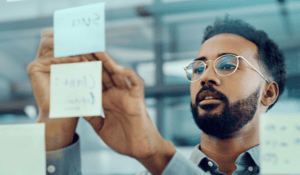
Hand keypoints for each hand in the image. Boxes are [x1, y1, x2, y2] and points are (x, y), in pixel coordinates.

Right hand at [27, 29, 96, 150]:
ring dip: (69, 45)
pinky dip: (66, 57)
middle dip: (69, 36)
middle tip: (86, 38)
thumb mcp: (81, 72)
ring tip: (84, 50)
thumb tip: (94, 42)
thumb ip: (83, 57)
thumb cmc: (76, 95)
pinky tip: (78, 61)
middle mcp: (44, 56)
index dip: (73, 34)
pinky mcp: (34, 68)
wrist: (64, 114)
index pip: (60, 36)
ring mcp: (38, 61)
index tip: (89, 35)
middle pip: (52, 35)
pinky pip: (50, 57)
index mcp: (54, 55)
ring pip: (50, 42)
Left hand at [84, 52, 175, 174]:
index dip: (84, 71)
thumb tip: (76, 105)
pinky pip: (135, 82)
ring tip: (95, 50)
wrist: (140, 150)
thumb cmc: (123, 140)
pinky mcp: (138, 98)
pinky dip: (128, 74)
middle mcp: (116, 94)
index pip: (93, 82)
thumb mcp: (100, 127)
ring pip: (117, 73)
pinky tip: (117, 67)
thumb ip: (91, 115)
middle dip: (92, 61)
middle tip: (80, 48)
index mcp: (107, 100)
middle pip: (103, 73)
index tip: (71, 61)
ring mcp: (127, 95)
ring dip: (108, 62)